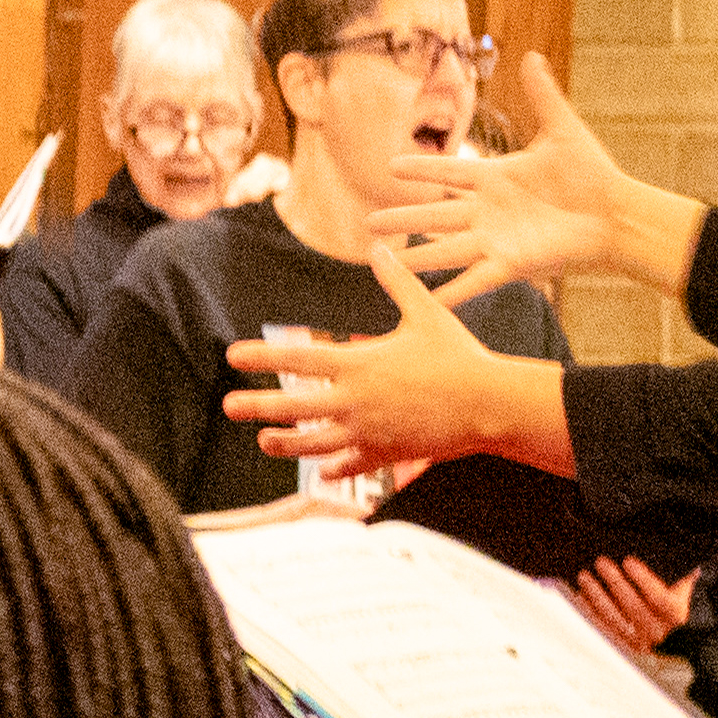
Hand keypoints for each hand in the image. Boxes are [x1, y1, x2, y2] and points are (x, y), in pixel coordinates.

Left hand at [220, 239, 559, 475]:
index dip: (263, 355)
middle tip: (229, 406)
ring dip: (285, 443)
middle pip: (295, 405)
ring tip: (264, 442)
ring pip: (315, 442)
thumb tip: (380, 246)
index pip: (299, 356)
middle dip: (258, 406)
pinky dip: (334, 468)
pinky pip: (351, 465)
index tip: (234, 355)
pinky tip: (321, 471)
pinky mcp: (385, 454)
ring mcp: (368, 431)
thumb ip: (397, 281)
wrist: (489, 404)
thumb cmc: (460, 355)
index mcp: (359, 363)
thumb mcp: (426, 313)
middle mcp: (356, 400)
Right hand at [363, 54, 694, 307]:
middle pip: (435, 214)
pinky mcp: (512, 263)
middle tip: (370, 222)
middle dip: (403, 219)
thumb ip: (542, 96)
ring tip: (382, 262)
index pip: (447, 172)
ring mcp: (496, 239)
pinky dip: (452, 293)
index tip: (391, 165)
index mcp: (495, 178)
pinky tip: (429, 304)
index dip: (420, 169)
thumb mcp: (562, 130)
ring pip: (445, 249)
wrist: (616, 214)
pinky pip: (475, 279)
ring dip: (415, 257)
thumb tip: (531, 57)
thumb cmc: (591, 173)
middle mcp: (488, 211)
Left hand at [567, 554, 695, 660]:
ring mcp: (638, 642)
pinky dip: (589, 613)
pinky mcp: (621, 646)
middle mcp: (658, 632)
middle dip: (616, 582)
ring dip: (597, 596)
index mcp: (676, 616)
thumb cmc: (674, 609)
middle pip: (634, 607)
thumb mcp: (684, 594)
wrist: (671, 643)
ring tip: (585, 577)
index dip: (643, 579)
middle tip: (601, 562)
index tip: (628, 562)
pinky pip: (602, 629)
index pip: (660, 598)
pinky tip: (580, 598)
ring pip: (615, 618)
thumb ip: (683, 579)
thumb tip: (684, 561)